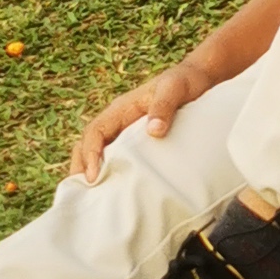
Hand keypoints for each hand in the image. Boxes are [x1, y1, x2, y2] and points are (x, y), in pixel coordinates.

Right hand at [68, 57, 213, 182]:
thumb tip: (153, 131)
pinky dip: (111, 174)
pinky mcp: (138, 144)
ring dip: (91, 173)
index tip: (93, 176)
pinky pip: (117, 159)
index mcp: (121, 109)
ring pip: (99, 153)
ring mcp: (126, 133)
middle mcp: (118, 122)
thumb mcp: (174, 89)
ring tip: (92, 199)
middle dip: (81, 167)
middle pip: (88, 144)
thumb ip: (164, 106)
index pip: (95, 131)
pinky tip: (115, 192)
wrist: (198, 80)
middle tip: (83, 194)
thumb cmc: (184, 82)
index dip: (90, 153)